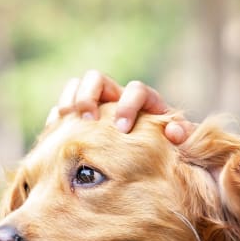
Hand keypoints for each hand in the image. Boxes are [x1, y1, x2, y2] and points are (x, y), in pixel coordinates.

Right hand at [47, 69, 192, 143]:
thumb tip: (175, 133)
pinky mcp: (82, 118)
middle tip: (90, 120)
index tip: (122, 129)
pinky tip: (56, 130)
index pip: (136, 90)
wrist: (154, 161)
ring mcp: (98, 105)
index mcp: (145, 101)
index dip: (128, 105)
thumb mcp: (181, 143)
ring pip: (78, 86)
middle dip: (90, 97)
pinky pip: (63, 107)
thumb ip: (184, 136)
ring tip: (68, 120)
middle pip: (97, 79)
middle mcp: (119, 97)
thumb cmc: (170, 149)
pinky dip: (59, 115)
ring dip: (71, 100)